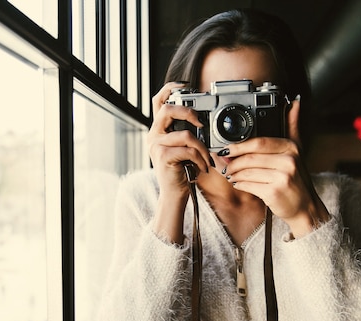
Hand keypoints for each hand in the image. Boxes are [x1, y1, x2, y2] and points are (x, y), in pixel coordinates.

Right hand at [148, 82, 213, 199]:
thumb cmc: (181, 171)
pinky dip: (200, 159)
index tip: (185, 85)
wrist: (174, 193)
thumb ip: (186, 133)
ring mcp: (156, 146)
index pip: (158, 101)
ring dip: (202, 148)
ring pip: (185, 135)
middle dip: (187, 112)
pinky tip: (202, 167)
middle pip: (166, 110)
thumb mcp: (183, 148)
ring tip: (206, 159)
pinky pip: (188, 151)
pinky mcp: (163, 157)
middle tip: (200, 123)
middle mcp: (154, 135)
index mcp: (158, 130)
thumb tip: (202, 120)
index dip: (170, 89)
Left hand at [220, 99, 329, 237]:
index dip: (239, 146)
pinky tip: (237, 183)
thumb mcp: (298, 150)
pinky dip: (239, 184)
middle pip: (250, 157)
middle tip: (222, 162)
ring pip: (247, 172)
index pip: (259, 142)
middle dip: (232, 160)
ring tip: (229, 173)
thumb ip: (292, 126)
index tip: (226, 148)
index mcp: (291, 148)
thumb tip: (295, 102)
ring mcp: (283, 177)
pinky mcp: (274, 192)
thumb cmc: (296, 179)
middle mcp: (289, 161)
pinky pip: (248, 185)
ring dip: (233, 173)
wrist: (305, 207)